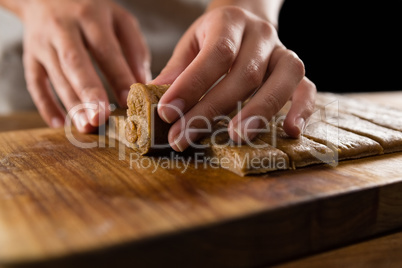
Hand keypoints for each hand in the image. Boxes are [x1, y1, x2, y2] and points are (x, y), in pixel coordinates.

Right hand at [20, 0, 150, 131]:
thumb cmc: (92, 11)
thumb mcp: (118, 19)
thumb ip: (134, 48)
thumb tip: (143, 82)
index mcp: (91, 17)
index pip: (105, 49)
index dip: (117, 76)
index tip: (129, 101)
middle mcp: (64, 29)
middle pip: (75, 63)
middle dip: (88, 92)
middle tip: (100, 119)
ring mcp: (43, 43)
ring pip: (55, 76)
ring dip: (71, 104)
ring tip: (86, 127)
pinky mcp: (30, 56)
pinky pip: (35, 82)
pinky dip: (45, 105)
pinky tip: (59, 124)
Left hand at [154, 6, 315, 151]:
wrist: (248, 21)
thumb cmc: (214, 38)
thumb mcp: (191, 44)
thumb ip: (176, 70)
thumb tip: (152, 99)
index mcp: (230, 22)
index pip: (214, 54)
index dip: (191, 85)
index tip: (167, 113)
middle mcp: (261, 35)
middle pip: (243, 74)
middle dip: (212, 110)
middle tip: (185, 137)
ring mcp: (284, 52)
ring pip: (281, 80)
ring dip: (259, 111)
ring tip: (237, 137)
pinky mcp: (297, 72)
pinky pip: (308, 89)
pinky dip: (303, 110)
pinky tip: (289, 132)